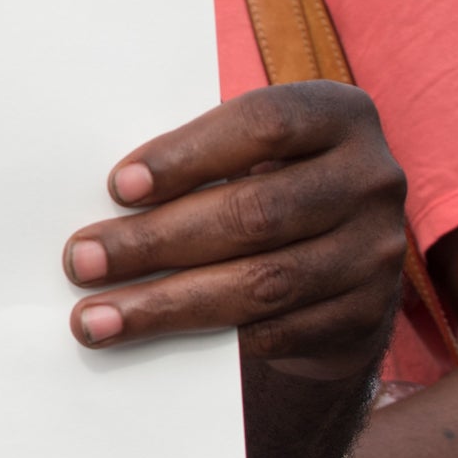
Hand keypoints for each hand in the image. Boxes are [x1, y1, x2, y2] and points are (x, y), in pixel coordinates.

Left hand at [62, 84, 407, 457]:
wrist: (339, 270)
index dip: (187, 154)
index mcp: (338, 115)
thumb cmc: (263, 187)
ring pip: (262, 283)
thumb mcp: (249, 155)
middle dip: (156, 240)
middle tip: (81, 261)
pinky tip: (150, 342)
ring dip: (166, 304)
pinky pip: (275, 332)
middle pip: (255, 212)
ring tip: (94, 318)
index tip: (117, 187)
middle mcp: (371, 180)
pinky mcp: (365, 320)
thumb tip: (103, 197)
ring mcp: (376, 254)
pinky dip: (206, 338)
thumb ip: (198, 160)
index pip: (263, 123)